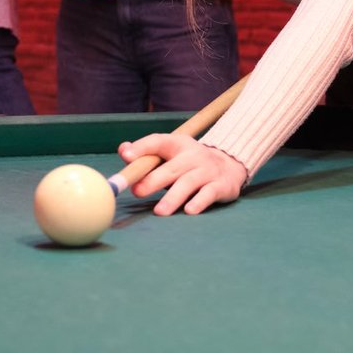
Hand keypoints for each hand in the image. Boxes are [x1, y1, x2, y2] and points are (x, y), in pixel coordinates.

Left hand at [118, 133, 246, 215]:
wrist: (230, 165)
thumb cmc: (189, 161)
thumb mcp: (170, 152)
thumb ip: (146, 152)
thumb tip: (123, 150)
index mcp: (177, 144)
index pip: (158, 141)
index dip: (141, 147)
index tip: (126, 156)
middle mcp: (193, 155)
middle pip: (171, 168)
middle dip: (153, 180)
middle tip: (137, 191)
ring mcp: (208, 170)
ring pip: (189, 183)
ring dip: (173, 197)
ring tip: (159, 211)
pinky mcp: (220, 186)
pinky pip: (209, 193)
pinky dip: (199, 202)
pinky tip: (189, 211)